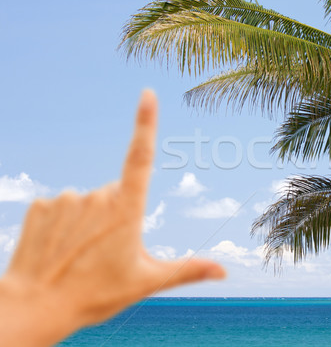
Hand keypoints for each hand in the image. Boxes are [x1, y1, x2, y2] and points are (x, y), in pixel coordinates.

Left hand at [0, 90, 225, 345]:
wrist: (34, 308)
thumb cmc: (95, 295)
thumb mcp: (146, 282)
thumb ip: (187, 270)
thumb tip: (224, 273)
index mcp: (126, 209)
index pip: (140, 156)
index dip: (145, 122)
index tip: (148, 94)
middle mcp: (96, 196)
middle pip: (116, 194)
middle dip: (116, 216)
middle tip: (106, 253)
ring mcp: (66, 199)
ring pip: (88, 202)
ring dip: (88, 222)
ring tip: (80, 255)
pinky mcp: (41, 205)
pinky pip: (60, 207)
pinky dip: (62, 224)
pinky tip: (59, 248)